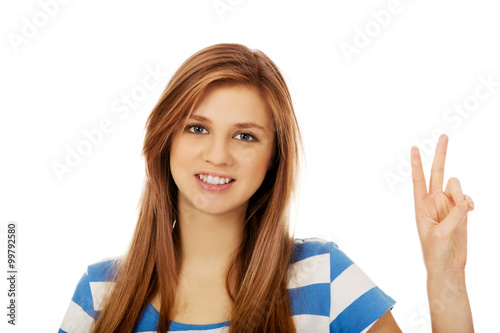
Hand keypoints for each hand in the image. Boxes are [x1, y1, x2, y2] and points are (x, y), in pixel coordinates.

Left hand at [411, 134, 473, 275]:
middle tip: (443, 135)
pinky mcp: (461, 211)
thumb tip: (465, 203)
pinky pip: (467, 198)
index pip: (418, 180)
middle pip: (437, 172)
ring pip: (456, 185)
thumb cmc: (435, 252)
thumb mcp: (440, 234)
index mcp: (421, 205)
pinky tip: (470, 211)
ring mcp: (448, 204)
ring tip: (462, 210)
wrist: (448, 265)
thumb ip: (453, 217)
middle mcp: (433, 201)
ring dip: (461, 193)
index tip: (414, 148)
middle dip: (440, 154)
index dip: (417, 164)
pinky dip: (470, 202)